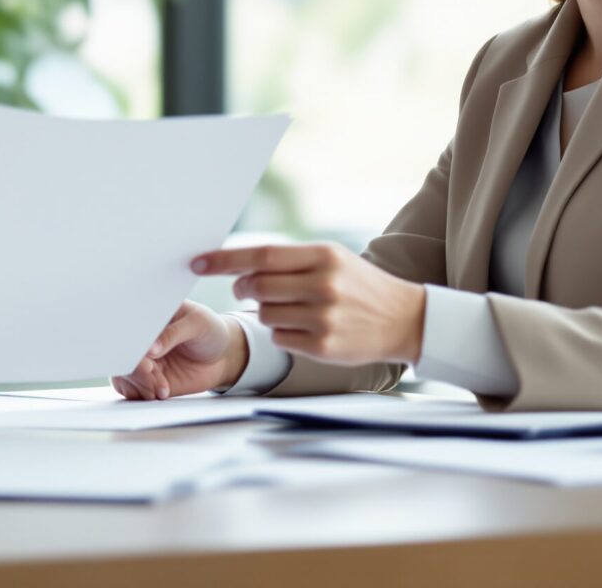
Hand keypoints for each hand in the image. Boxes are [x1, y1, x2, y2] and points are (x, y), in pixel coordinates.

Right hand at [110, 300, 248, 399]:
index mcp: (148, 316)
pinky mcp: (149, 380)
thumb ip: (174, 333)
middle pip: (121, 354)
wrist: (223, 355)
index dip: (131, 343)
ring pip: (122, 374)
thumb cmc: (210, 330)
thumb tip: (152, 349)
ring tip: (162, 388)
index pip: (127, 327)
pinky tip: (162, 392)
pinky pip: (132, 390)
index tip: (145, 357)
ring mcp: (143, 360)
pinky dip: (142, 394)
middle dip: (134, 368)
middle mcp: (141, 339)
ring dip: (139, 383)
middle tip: (153, 374)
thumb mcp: (197, 323)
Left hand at [192, 243, 425, 365]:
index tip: (197, 262)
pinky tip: (303, 327)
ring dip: (265, 311)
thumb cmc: (358, 284)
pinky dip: (281, 333)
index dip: (224, 259)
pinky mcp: (324, 347)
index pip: (261, 255)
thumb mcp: (331, 259)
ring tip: (288, 307)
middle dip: (242, 287)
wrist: (404, 318)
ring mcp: (325, 319)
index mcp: (323, 256)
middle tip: (244, 287)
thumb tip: (237, 265)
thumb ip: (288, 260)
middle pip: (257, 286)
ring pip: (265, 315)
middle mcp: (324, 286)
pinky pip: (279, 338)